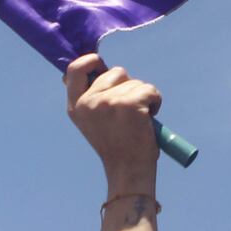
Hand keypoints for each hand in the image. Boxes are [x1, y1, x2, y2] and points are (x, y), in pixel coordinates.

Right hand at [65, 54, 161, 189]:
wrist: (128, 169)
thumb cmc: (117, 143)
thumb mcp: (93, 119)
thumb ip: (93, 96)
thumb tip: (97, 67)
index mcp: (76, 106)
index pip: (75, 69)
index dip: (90, 61)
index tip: (101, 64)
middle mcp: (89, 102)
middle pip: (116, 72)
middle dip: (128, 85)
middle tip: (128, 110)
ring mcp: (109, 101)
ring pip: (136, 82)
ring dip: (143, 96)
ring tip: (138, 118)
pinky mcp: (130, 103)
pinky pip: (150, 89)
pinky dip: (155, 100)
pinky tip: (148, 118)